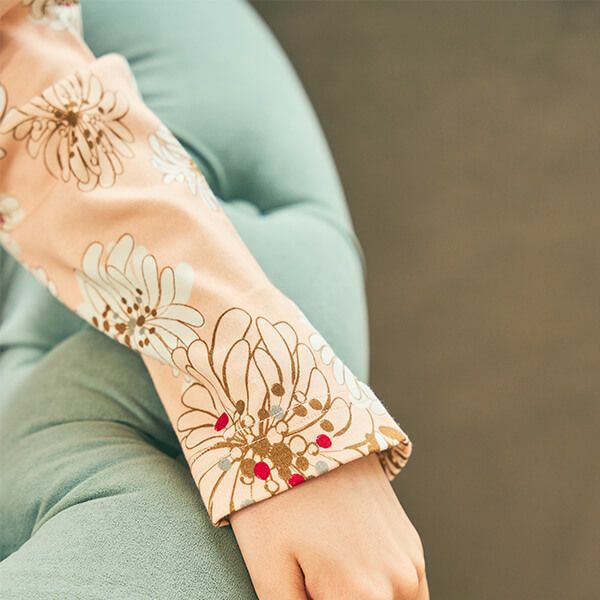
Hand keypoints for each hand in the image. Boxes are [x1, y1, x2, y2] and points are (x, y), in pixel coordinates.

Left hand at [231, 453, 427, 599]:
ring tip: (324, 580)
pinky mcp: (411, 543)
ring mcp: (412, 560)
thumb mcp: (269, 571)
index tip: (305, 593)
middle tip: (310, 584)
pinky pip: (407, 593)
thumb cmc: (279, 501)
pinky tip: (347, 577)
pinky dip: (381, 597)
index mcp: (364, 597)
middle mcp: (401, 582)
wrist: (305, 432)